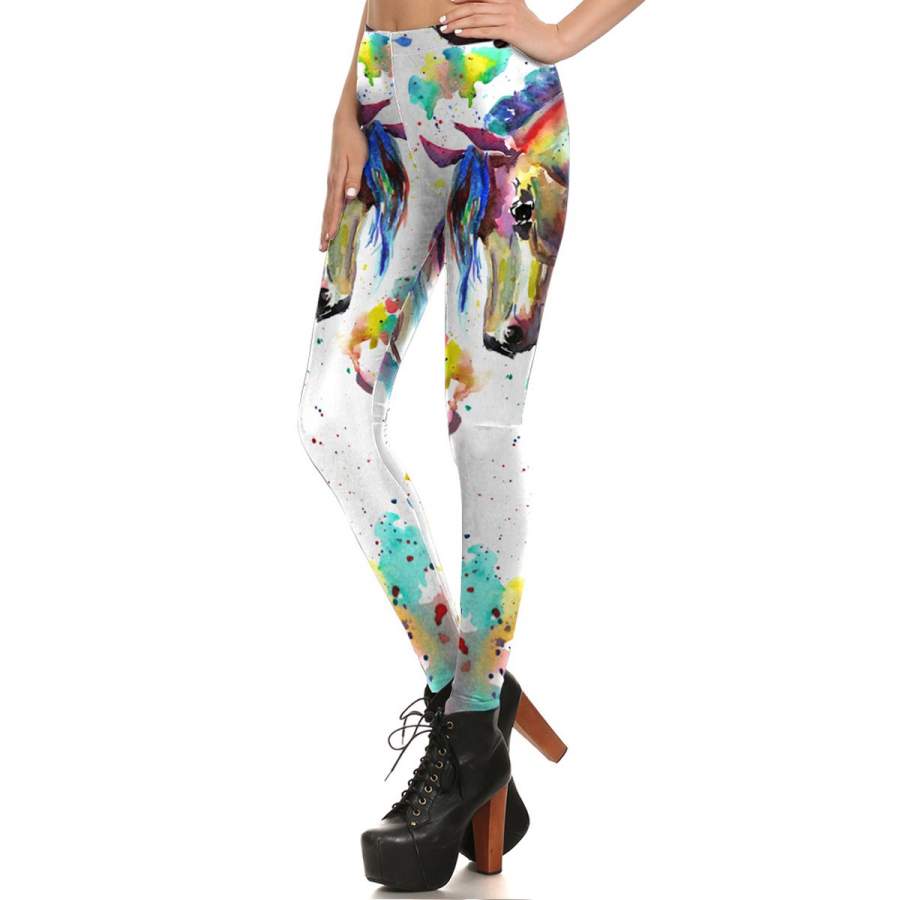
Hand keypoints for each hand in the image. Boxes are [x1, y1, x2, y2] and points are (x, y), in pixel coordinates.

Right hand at [320, 114, 367, 250]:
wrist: (344, 125)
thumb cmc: (354, 141)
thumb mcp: (358, 158)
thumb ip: (354, 178)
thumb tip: (349, 197)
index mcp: (337, 181)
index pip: (334, 207)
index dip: (332, 223)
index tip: (330, 238)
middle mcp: (332, 183)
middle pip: (327, 211)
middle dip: (325, 230)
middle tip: (321, 248)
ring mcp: (332, 182)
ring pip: (327, 208)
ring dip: (325, 224)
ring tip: (323, 239)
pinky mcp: (335, 179)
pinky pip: (331, 201)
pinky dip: (330, 214)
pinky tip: (330, 220)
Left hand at [439, 0, 567, 64]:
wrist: (551, 41)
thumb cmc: (531, 31)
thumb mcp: (517, 15)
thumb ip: (501, 13)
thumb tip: (482, 19)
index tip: (449, 2)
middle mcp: (506, 3)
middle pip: (475, 6)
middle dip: (455, 12)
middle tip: (441, 19)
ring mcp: (508, 16)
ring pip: (477, 17)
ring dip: (458, 22)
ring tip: (445, 27)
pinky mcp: (509, 30)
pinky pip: (484, 29)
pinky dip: (470, 30)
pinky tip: (459, 32)